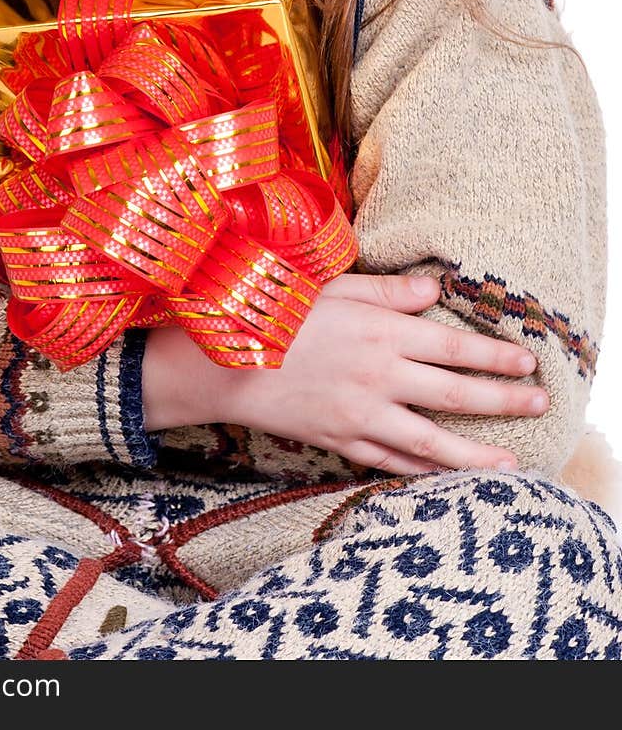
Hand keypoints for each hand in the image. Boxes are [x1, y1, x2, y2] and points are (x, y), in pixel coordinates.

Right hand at [143, 273, 547, 474]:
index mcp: (381, 333)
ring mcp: (362, 416)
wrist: (225, 363)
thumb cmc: (277, 314)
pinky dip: (422, 471)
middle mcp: (380, 377)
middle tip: (538, 404)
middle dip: (503, 401)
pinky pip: (392, 461)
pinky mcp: (341, 441)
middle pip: (455, 394)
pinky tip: (444, 475)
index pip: (454, 347)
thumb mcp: (332, 288)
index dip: (494, 356)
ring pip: (432, 440)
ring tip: (510, 461)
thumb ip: (387, 291)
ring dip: (475, 453)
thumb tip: (434, 289)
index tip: (526, 362)